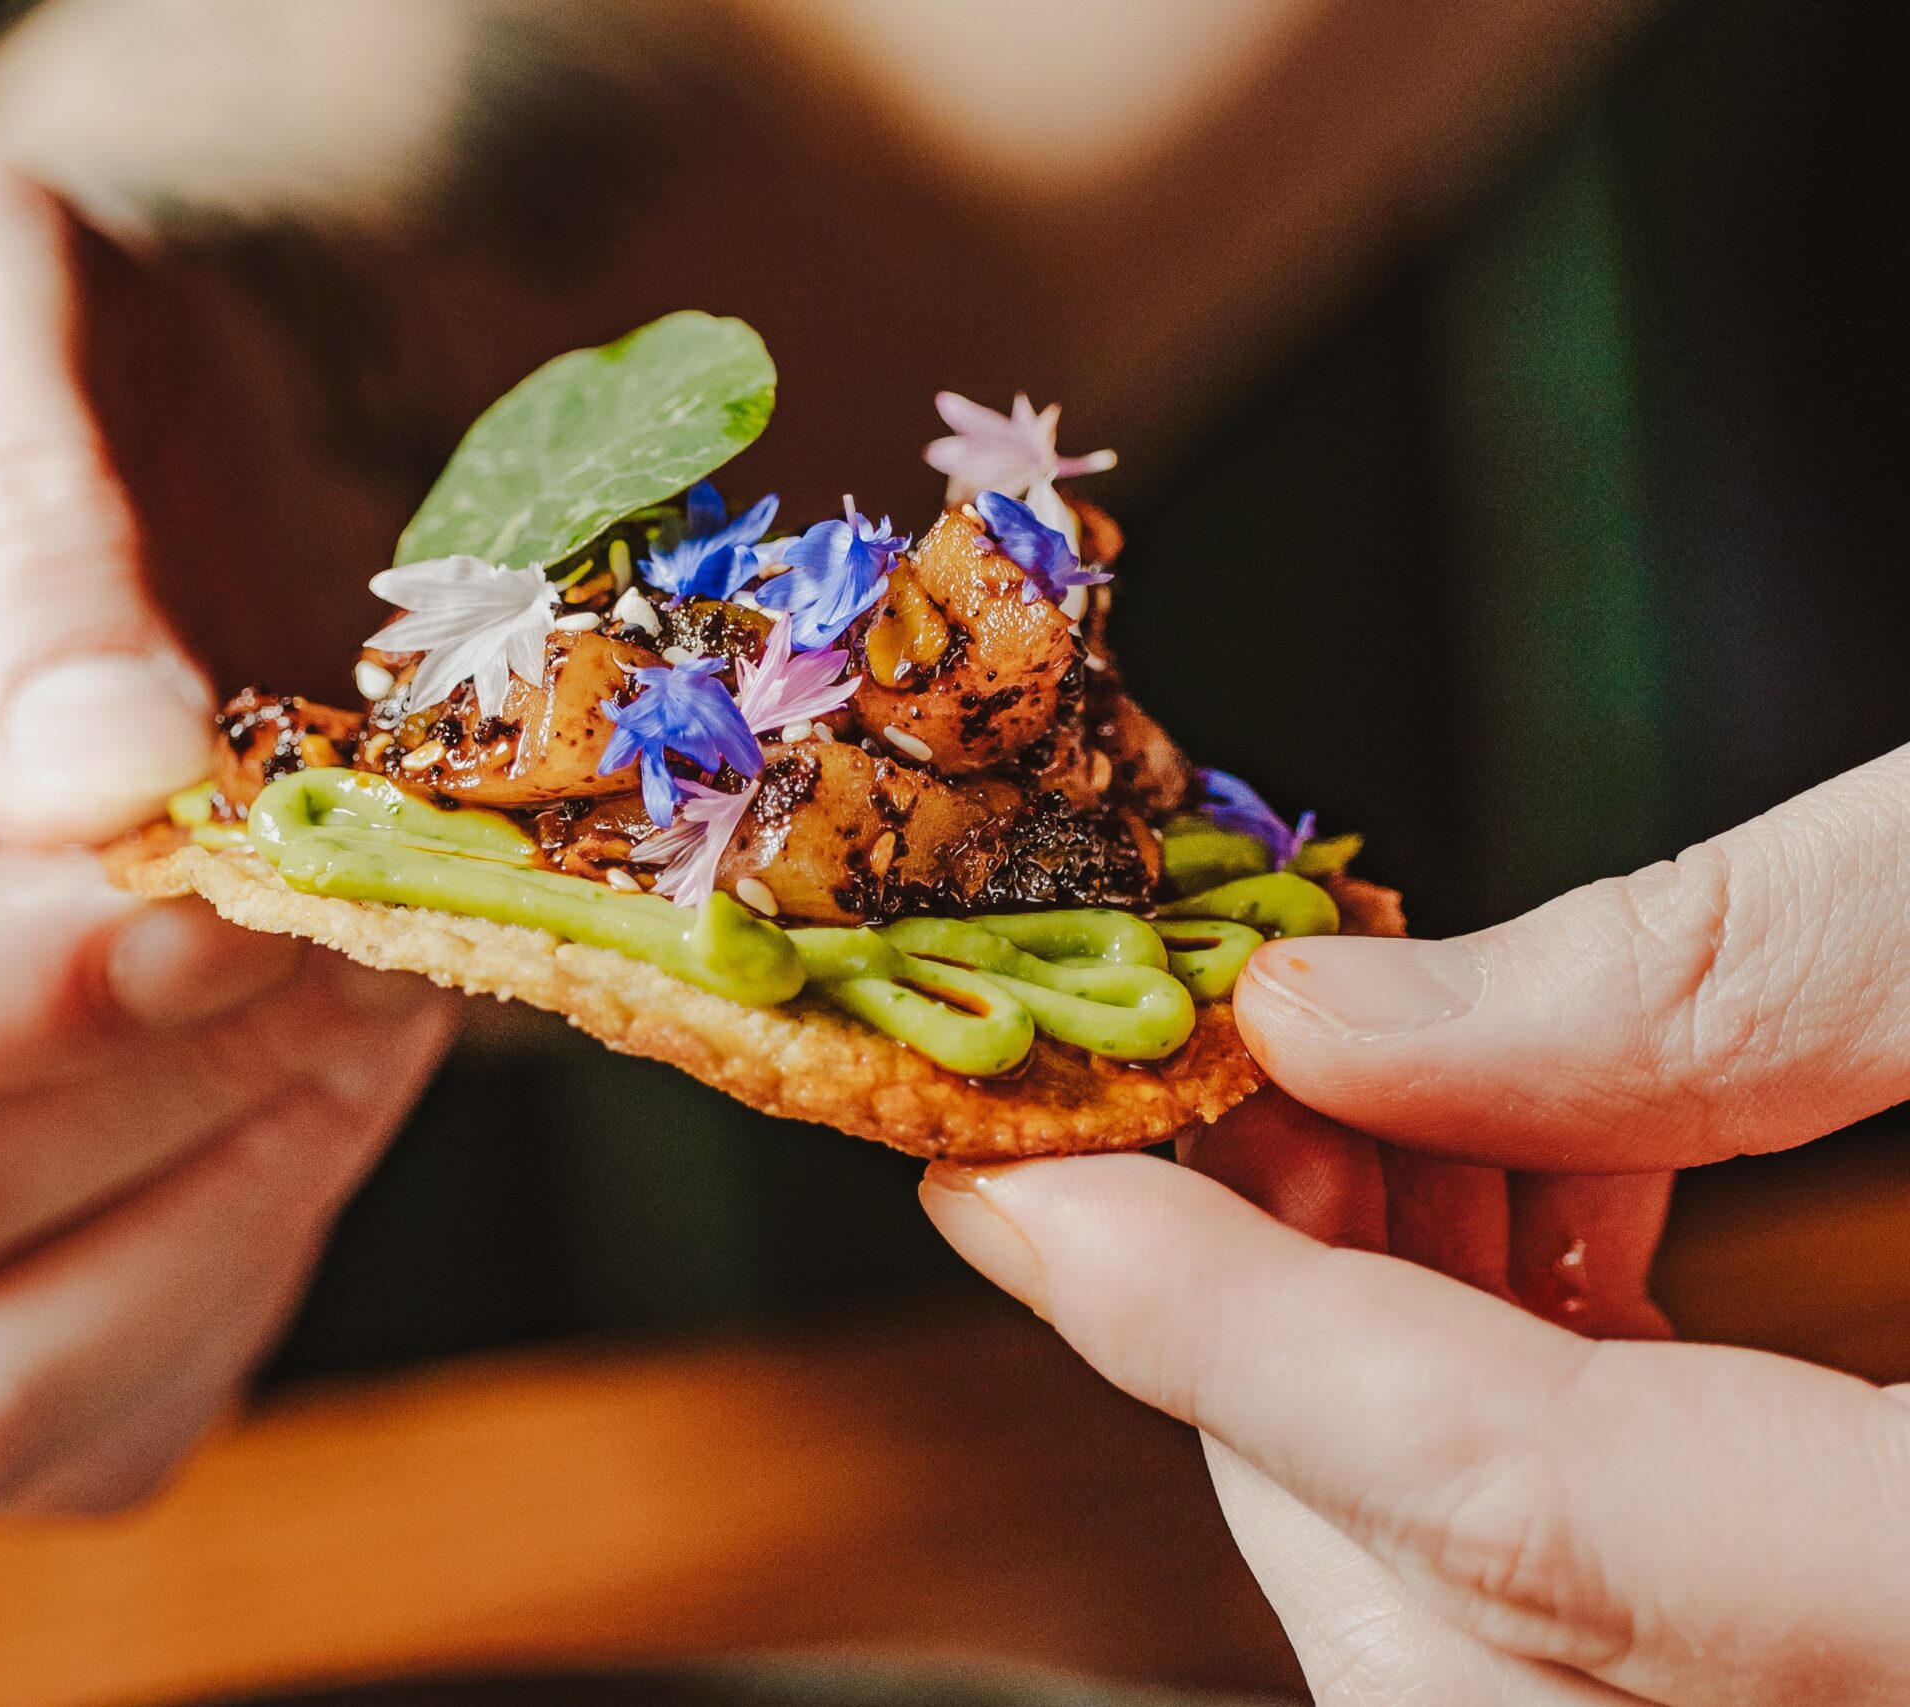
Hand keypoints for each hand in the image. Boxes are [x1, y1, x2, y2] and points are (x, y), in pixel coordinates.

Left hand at [924, 742, 1909, 1700]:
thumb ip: (1724, 969)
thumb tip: (1349, 1015)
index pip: (1518, 1509)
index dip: (1216, 1332)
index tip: (1002, 1193)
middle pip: (1465, 1618)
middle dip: (1273, 1346)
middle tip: (1228, 1109)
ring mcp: (1889, 1694)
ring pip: (1511, 1637)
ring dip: (1390, 1373)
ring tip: (1395, 1127)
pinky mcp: (1882, 1657)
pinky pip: (1642, 1623)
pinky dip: (1536, 1428)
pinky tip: (1551, 1239)